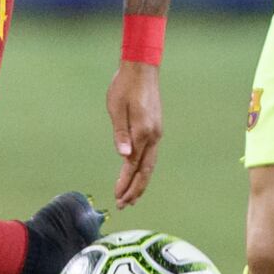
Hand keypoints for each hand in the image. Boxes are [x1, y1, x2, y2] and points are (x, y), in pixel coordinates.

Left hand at [106, 61, 161, 209]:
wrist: (142, 68)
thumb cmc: (125, 86)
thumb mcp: (116, 108)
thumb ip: (121, 133)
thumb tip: (124, 157)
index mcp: (143, 131)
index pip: (132, 165)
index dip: (125, 183)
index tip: (117, 197)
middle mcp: (153, 135)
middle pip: (146, 170)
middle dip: (135, 190)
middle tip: (124, 205)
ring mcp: (156, 132)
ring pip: (150, 164)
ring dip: (140, 182)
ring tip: (132, 197)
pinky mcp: (155, 128)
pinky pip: (151, 155)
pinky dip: (145, 169)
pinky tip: (138, 174)